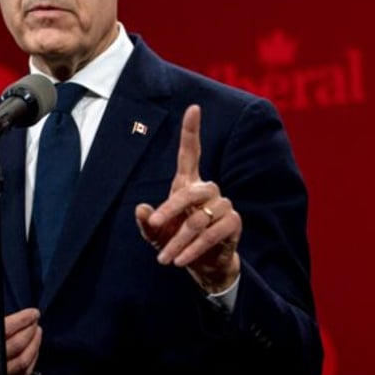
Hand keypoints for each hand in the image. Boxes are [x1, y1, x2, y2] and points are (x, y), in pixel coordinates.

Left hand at [135, 104, 240, 293]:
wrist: (203, 266)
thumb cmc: (176, 241)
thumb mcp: (155, 233)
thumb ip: (147, 222)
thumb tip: (141, 208)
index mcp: (188, 184)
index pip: (191, 152)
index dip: (192, 130)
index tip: (193, 107)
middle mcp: (208, 190)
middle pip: (192, 191)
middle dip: (171, 208)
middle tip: (154, 223)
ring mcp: (223, 205)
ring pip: (199, 218)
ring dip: (179, 240)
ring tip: (164, 258)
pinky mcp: (233, 224)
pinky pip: (212, 233)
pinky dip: (194, 248)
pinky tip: (180, 261)